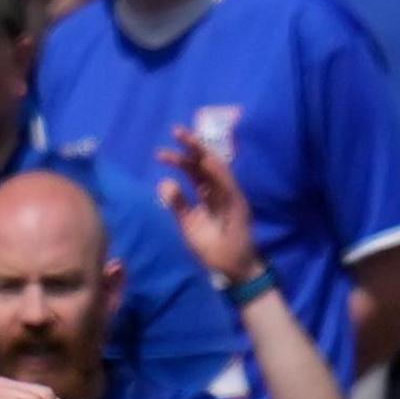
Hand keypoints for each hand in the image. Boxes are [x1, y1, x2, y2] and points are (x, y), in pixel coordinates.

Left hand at [156, 127, 261, 285]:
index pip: (194, 170)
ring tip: (189, 140)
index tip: (161, 151)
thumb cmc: (211, 246)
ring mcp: (231, 196)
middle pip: (206, 163)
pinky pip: (228, 186)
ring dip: (204, 154)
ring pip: (218, 170)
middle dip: (193, 146)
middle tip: (176, 131)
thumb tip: (164, 182)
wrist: (231, 267)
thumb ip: (177, 204)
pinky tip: (206, 162)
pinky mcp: (238, 205)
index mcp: (208, 193)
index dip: (180, 158)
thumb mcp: (187, 224)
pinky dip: (217, 173)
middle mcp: (220, 190)